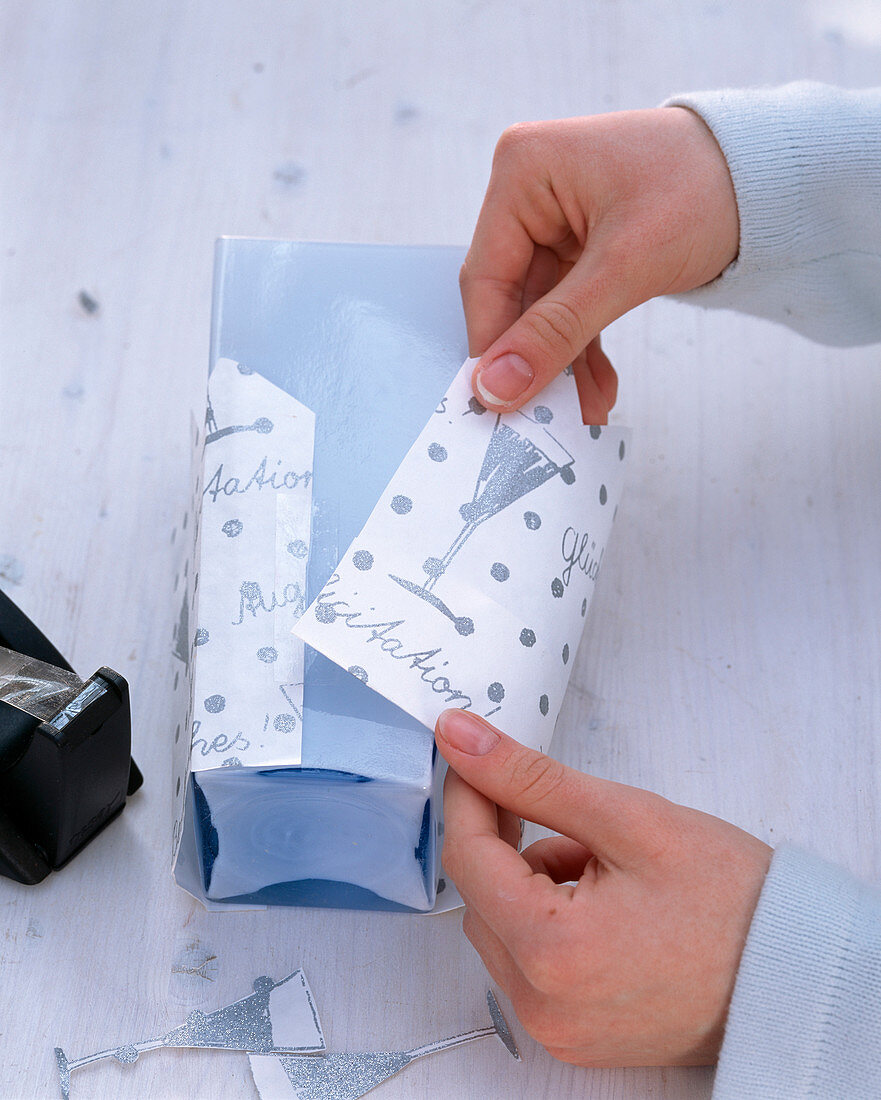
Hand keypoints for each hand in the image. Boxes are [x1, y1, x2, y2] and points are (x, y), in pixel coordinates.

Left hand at [435, 709, 771, 1066]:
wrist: (795, 972)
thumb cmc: (731, 900)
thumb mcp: (627, 818)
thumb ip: (531, 777)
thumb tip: (460, 739)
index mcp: (551, 952)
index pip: (468, 856)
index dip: (468, 795)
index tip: (475, 756)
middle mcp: (543, 1005)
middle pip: (481, 897)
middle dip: (511, 844)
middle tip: (569, 817)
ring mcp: (558, 1028)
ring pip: (504, 929)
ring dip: (533, 884)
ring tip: (606, 867)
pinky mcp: (575, 1035)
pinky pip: (531, 964)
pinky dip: (550, 923)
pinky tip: (607, 904)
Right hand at [461, 107, 738, 420]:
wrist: (768, 177)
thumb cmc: (703, 189)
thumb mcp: (626, 266)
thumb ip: (556, 331)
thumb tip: (495, 387)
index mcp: (523, 171)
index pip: (486, 277)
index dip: (492, 345)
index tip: (498, 404)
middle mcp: (530, 193)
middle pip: (511, 299)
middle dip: (535, 362)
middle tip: (543, 420)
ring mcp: (554, 222)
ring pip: (541, 313)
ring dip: (562, 366)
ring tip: (582, 415)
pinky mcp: (580, 247)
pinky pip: (569, 310)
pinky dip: (582, 350)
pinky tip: (597, 390)